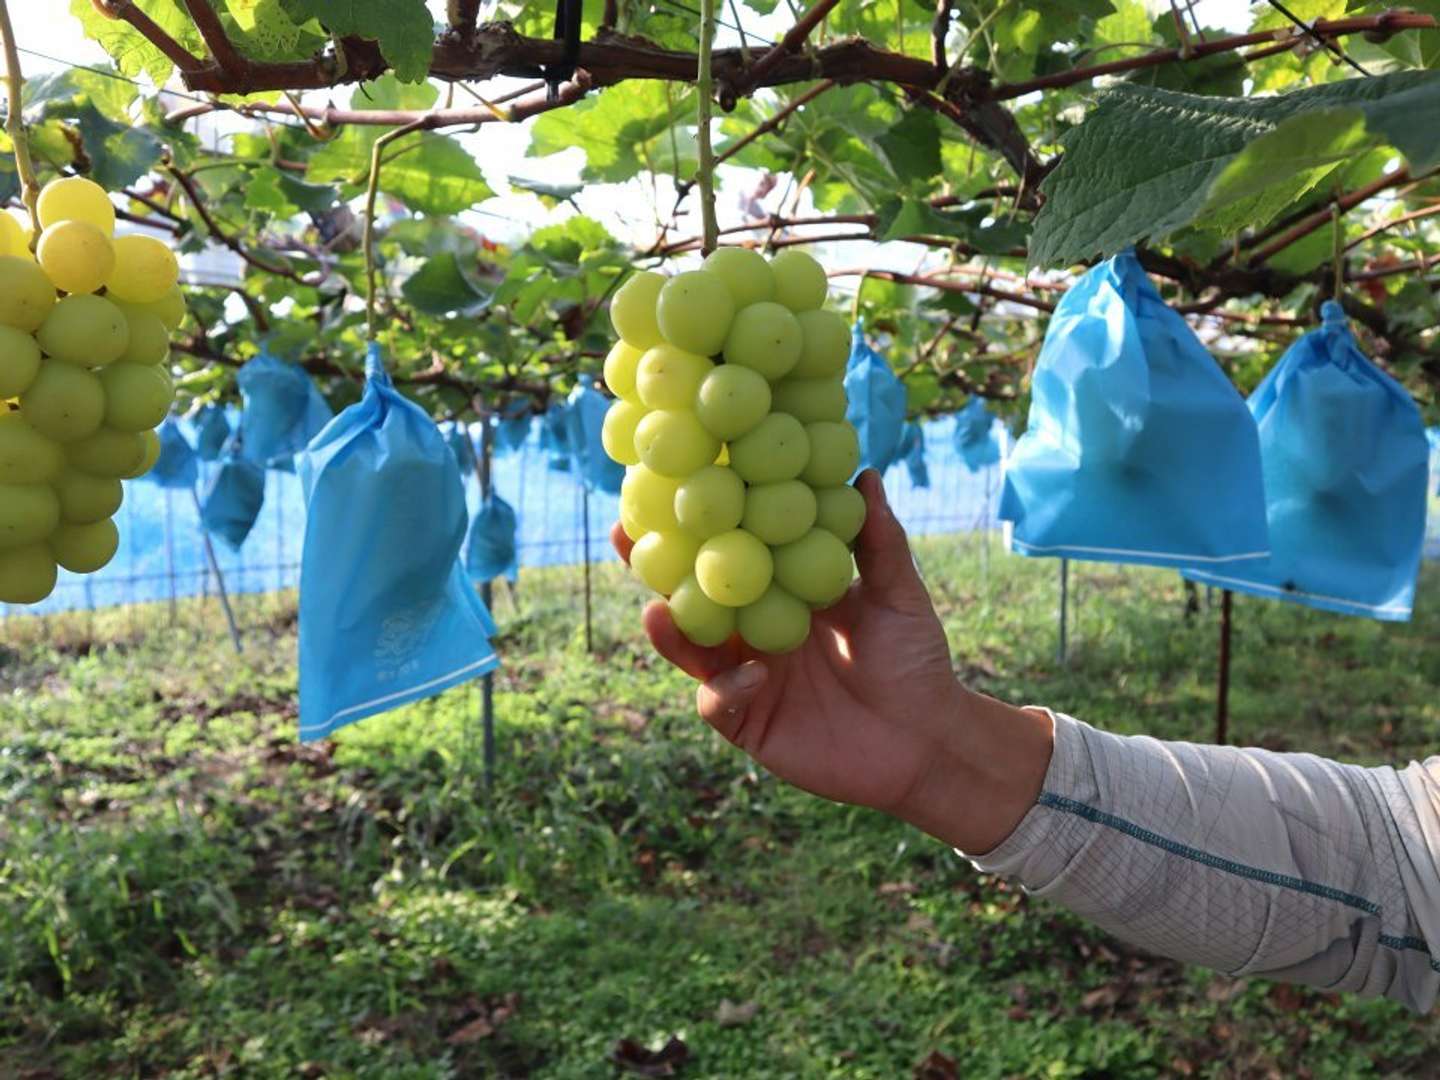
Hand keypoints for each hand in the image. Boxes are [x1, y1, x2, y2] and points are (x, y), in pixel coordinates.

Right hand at [611, 470, 1053, 853]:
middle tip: (624, 537)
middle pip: (690, 598)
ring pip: (691, 651)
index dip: (695, 525)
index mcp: (779, 593)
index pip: (728, 552)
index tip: (666, 488)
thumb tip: (864, 474)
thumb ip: (878, 542)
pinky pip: (720, 702)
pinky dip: (728, 685)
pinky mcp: (749, 723)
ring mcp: (746, 677)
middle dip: (655, 570)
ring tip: (656, 611)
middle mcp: (752, 631)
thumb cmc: (916, 660)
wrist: (928, 740)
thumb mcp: (897, 595)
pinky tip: (753, 672)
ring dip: (670, 632)